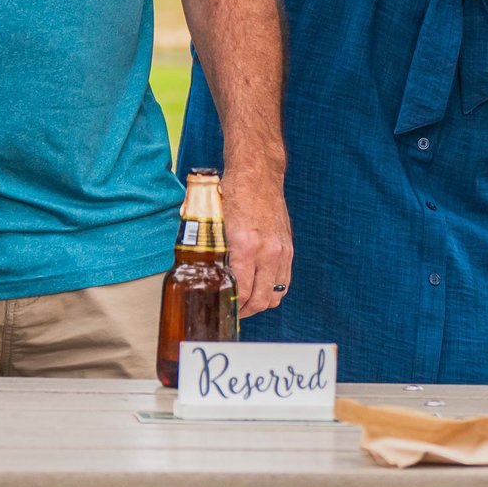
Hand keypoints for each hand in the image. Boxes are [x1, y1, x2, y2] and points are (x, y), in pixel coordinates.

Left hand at [223, 168, 294, 318]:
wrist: (257, 174)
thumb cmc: (232, 195)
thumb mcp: (214, 224)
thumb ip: (210, 251)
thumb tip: (199, 274)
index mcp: (246, 246)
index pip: (243, 292)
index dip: (232, 307)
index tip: (223, 310)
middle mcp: (267, 252)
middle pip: (261, 300)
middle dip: (246, 311)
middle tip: (233, 312)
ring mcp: (281, 251)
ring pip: (276, 294)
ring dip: (261, 303)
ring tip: (247, 302)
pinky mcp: (288, 248)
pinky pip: (284, 281)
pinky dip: (273, 290)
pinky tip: (260, 287)